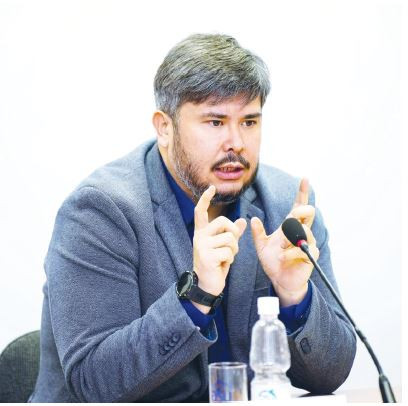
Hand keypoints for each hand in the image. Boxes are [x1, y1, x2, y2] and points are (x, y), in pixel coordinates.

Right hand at [193, 185, 246, 311]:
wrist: (206, 285)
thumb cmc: (215, 265)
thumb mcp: (224, 247)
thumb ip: (232, 234)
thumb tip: (243, 220)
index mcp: (202, 233)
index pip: (201, 211)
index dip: (206, 199)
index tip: (211, 188)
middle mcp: (199, 237)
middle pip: (224, 222)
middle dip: (234, 234)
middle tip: (231, 247)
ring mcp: (202, 246)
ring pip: (230, 238)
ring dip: (234, 250)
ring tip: (226, 258)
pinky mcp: (207, 256)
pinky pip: (229, 251)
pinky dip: (231, 259)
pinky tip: (223, 264)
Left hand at [250, 178, 319, 306]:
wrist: (280, 280)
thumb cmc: (273, 261)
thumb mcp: (261, 246)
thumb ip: (258, 233)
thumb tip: (252, 219)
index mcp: (290, 226)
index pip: (298, 206)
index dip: (302, 193)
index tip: (304, 179)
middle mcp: (302, 232)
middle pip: (308, 212)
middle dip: (300, 212)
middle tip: (291, 218)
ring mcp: (308, 243)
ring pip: (303, 231)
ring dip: (288, 239)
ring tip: (280, 248)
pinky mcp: (311, 255)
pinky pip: (301, 249)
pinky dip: (288, 253)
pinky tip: (282, 257)